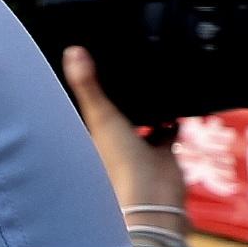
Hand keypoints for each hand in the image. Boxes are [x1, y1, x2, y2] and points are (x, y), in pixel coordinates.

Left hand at [59, 46, 187, 220]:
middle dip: (119, 95)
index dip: (87, 90)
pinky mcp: (162, 152)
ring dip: (147, 104)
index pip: (86, 108)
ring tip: (149, 77)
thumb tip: (72, 51)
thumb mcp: (100, 116)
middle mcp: (113, 141)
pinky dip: (172, 117)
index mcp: (92, 136)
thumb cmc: (120, 161)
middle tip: (123, 64)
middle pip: (114, 113)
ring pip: (142, 120)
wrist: (154, 195)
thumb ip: (88, 85)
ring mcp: (138, 148)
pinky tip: (175, 99)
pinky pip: (168, 129)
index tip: (87, 65)